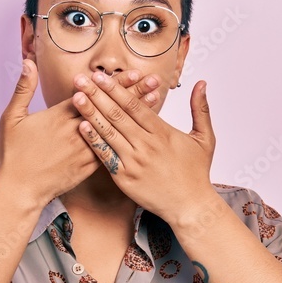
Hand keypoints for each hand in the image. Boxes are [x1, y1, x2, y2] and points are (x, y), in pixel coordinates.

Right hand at [0, 59, 161, 207]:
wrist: (19, 191)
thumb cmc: (13, 154)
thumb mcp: (12, 118)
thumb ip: (23, 88)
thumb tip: (28, 62)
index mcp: (59, 117)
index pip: (91, 95)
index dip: (113, 83)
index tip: (132, 72)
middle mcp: (76, 132)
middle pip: (109, 109)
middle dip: (133, 93)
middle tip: (153, 81)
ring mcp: (84, 150)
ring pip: (115, 128)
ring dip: (135, 114)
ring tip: (154, 101)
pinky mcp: (88, 167)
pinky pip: (112, 149)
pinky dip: (128, 137)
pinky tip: (143, 130)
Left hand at [71, 72, 215, 222]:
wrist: (190, 207)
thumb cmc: (196, 173)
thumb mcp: (204, 138)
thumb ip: (200, 109)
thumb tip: (202, 82)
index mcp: (163, 133)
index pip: (134, 106)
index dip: (116, 89)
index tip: (101, 75)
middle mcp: (146, 145)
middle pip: (117, 115)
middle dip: (97, 95)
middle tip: (81, 79)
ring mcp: (134, 162)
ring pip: (109, 133)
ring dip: (91, 113)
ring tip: (77, 97)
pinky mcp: (125, 178)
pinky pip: (106, 156)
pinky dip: (94, 141)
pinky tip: (81, 127)